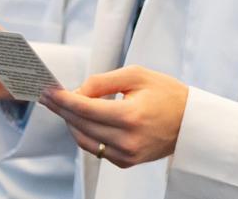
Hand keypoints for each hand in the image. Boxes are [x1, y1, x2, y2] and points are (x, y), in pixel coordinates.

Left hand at [40, 65, 188, 167]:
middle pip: (80, 125)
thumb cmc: (166, 93)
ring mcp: (126, 155)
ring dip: (71, 122)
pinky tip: (83, 120)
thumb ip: (103, 82)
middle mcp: (127, 140)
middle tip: (49, 96)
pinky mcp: (126, 162)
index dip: (63, 99)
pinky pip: (96, 149)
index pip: (85, 109)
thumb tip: (77, 91)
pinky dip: (85, 134)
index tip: (48, 91)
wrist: (190, 121)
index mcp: (131, 116)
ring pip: (84, 140)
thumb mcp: (136, 76)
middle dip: (62, 109)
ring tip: (64, 106)